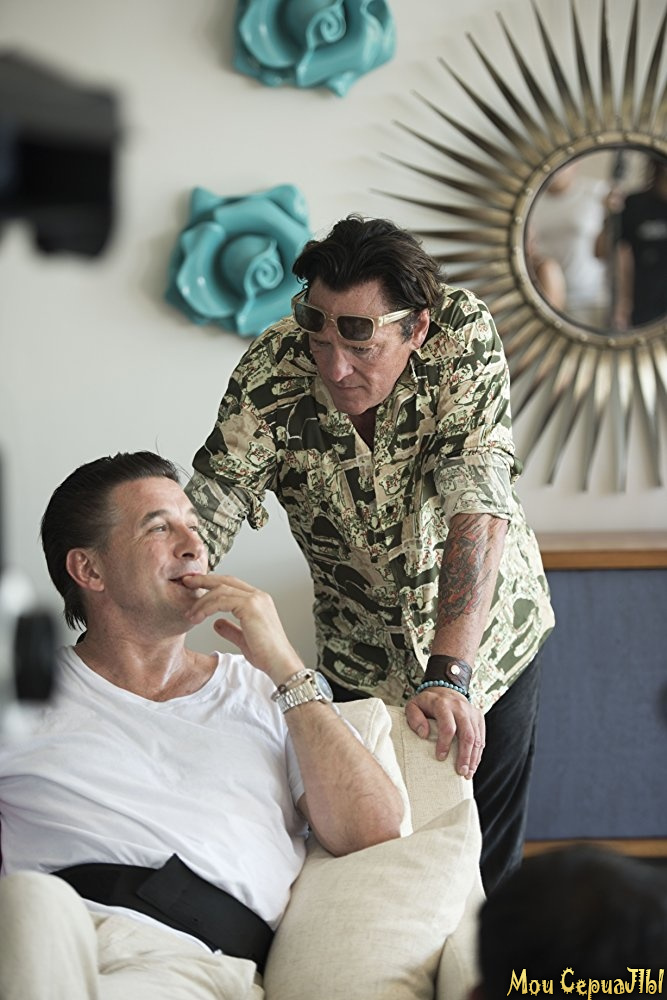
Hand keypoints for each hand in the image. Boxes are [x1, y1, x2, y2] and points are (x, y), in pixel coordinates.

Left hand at [182, 573, 302, 683]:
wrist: (279, 663)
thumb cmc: (267, 655)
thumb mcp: (244, 639)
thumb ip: (231, 629)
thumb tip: (216, 623)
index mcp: (259, 600)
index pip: (232, 585)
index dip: (213, 584)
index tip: (196, 586)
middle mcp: (259, 596)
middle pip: (226, 580)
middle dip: (204, 580)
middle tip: (187, 582)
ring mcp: (256, 599)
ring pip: (221, 590)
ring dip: (201, 601)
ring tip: (190, 614)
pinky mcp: (250, 606)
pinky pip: (221, 601)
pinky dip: (206, 608)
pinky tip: (198, 617)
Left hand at [405, 687, 484, 778]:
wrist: (444, 689)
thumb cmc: (427, 704)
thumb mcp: (413, 706)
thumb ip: (414, 718)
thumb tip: (424, 734)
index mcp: (443, 704)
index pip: (448, 726)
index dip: (445, 744)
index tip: (440, 758)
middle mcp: (460, 707)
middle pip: (467, 734)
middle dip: (464, 755)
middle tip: (460, 772)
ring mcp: (471, 711)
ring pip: (477, 737)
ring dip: (473, 757)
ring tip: (468, 773)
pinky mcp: (478, 717)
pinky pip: (481, 737)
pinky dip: (478, 753)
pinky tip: (473, 765)